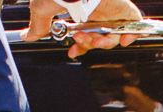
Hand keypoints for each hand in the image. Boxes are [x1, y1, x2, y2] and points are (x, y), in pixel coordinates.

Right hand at [26, 0, 145, 57]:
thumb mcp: (42, 8)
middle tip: (81, 39)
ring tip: (96, 40)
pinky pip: (135, 25)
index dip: (80, 47)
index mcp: (80, 12)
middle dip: (88, 44)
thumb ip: (38, 24)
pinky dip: (131, 36)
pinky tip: (124, 39)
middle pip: (98, 38)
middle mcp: (96, 12)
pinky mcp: (124, 8)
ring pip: (113, 36)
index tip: (73, 52)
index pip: (84, 35)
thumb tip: (27, 36)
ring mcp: (111, 10)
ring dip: (104, 44)